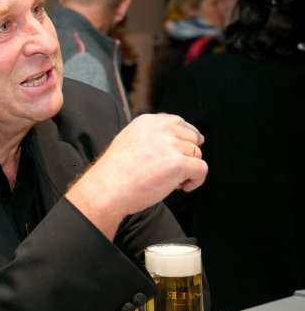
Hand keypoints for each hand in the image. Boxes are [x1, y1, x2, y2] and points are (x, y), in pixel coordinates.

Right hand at [66, 113, 206, 238]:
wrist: (108, 188)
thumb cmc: (114, 172)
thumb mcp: (128, 141)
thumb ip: (149, 136)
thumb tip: (170, 141)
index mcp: (148, 122)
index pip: (178, 122)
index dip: (185, 137)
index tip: (185, 149)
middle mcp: (161, 129)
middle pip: (192, 137)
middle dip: (187, 154)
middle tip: (174, 170)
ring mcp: (171, 145)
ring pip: (197, 154)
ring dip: (189, 169)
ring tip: (172, 181)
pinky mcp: (178, 163)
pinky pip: (201, 169)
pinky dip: (196, 180)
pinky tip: (182, 187)